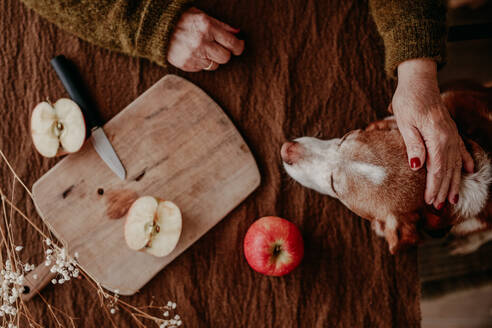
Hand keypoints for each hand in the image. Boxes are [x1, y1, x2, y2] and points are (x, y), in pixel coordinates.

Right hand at [167, 7, 244, 71]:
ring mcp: (194, 55)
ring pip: (215, 65)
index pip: (232, 43)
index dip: (238, 47)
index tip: (238, 47)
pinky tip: (194, 54)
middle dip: (225, 53)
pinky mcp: (187, 65)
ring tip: (203, 50)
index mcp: (207, 26)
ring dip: (212, 59)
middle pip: (225, 57)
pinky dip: (201, 63)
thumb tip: (237, 33)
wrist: (157, 29)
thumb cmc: (182, 20)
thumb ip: (221, 25)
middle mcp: (201, 41)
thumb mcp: (202, 16)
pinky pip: (202, 69)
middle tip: (219, 48)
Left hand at [392, 58, 473, 208]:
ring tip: (453, 199)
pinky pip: (461, 150)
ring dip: (454, 182)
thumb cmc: (408, 101)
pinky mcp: (450, 130)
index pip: (437, 169)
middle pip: (448, 170)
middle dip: (444, 190)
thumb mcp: (406, 123)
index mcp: (437, 138)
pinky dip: (464, 162)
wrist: (419, 81)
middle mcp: (449, 138)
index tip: (430, 201)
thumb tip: (417, 167)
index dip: (434, 187)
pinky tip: (468, 171)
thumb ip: (413, 145)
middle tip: (439, 207)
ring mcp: (452, 134)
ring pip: (455, 163)